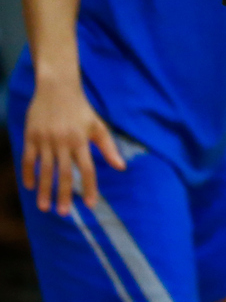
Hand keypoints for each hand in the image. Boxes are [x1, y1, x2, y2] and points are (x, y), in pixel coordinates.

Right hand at [22, 78, 125, 215]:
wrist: (57, 88)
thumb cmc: (81, 109)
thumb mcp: (97, 125)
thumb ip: (108, 147)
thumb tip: (121, 167)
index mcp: (81, 140)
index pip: (87, 169)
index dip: (90, 188)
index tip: (91, 205)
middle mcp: (63, 142)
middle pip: (65, 173)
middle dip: (64, 194)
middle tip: (64, 213)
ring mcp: (45, 140)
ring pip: (44, 170)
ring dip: (44, 190)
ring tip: (44, 207)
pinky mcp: (31, 136)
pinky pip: (28, 159)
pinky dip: (28, 174)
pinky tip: (29, 187)